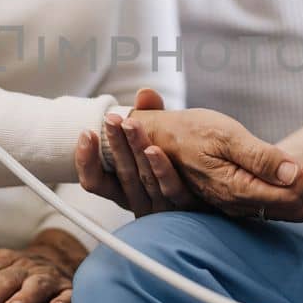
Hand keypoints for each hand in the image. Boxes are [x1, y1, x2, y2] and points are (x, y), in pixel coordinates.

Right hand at [73, 88, 192, 216]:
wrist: (217, 191)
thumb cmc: (180, 168)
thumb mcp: (161, 142)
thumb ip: (152, 118)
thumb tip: (145, 93)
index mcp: (126, 190)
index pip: (96, 182)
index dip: (86, 161)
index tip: (86, 134)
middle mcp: (141, 201)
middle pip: (122, 174)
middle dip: (114, 145)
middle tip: (110, 120)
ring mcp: (162, 208)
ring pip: (144, 179)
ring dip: (135, 150)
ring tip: (130, 125)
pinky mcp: (186, 209)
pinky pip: (172, 190)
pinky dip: (162, 170)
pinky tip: (155, 150)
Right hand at [91, 107, 302, 220]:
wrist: (157, 139)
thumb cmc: (188, 132)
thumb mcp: (224, 135)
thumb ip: (259, 157)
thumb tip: (293, 173)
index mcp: (238, 189)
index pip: (291, 196)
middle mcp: (240, 203)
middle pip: (295, 207)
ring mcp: (240, 203)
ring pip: (288, 207)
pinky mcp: (239, 196)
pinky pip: (277, 202)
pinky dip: (298, 185)